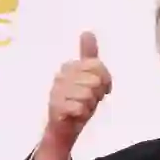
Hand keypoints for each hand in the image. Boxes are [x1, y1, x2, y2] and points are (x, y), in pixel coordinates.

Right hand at [45, 31, 111, 150]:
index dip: (104, 81)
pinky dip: (82, 114)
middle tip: (88, 101)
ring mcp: (57, 91)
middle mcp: (61, 75)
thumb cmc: (79, 102)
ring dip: (89, 106)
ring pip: (88, 95)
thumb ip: (90, 57)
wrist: (65, 128)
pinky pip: (79, 108)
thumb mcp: (90, 78)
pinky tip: (76, 115)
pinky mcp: (56, 107)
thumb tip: (88, 31)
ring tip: (81, 107)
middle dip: (96, 94)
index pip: (97, 66)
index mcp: (70, 66)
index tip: (98, 89)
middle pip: (95, 80)